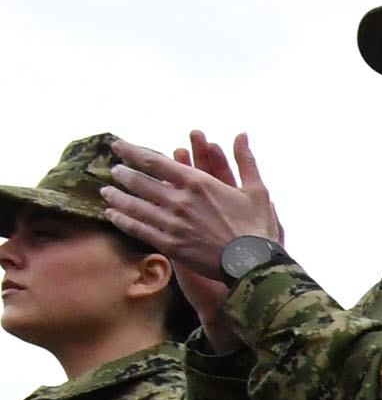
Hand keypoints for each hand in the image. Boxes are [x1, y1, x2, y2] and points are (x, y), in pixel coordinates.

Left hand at [100, 131, 280, 279]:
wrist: (255, 264)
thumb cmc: (258, 227)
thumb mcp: (257, 190)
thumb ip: (245, 160)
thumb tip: (242, 134)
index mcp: (197, 182)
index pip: (154, 161)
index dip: (131, 152)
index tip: (118, 147)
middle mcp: (178, 200)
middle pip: (139, 182)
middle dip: (122, 174)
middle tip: (114, 171)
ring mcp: (171, 223)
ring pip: (133, 205)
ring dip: (116, 196)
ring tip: (105, 191)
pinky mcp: (169, 244)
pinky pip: (138, 229)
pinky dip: (122, 220)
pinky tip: (112, 215)